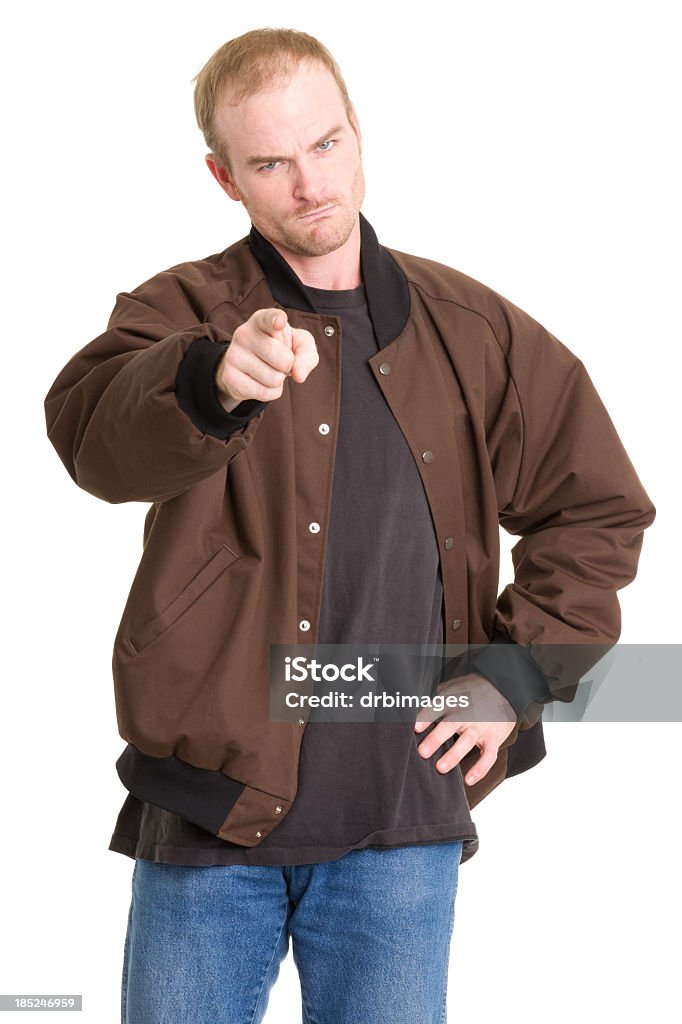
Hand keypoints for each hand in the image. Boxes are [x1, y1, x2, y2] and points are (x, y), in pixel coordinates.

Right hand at [215, 309, 318, 411]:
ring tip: (269, 370)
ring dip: (278, 380)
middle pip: (284, 360)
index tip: (280, 322)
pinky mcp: (229, 377)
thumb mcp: (299, 344)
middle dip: (288, 366)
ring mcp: (234, 355)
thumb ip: (306, 354)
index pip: (268, 318)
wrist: (252, 365)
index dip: (276, 320)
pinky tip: (262, 382)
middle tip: (279, 361)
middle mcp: (244, 334)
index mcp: (261, 320)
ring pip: (274, 379)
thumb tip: (298, 375)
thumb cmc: (281, 348)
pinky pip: (263, 393)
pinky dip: (271, 392)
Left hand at [414, 671, 516, 785]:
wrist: (502, 690)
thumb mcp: (453, 690)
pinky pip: (488, 756)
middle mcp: (467, 714)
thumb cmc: (471, 693)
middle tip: (422, 752)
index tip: (415, 729)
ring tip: (440, 768)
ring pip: (467, 741)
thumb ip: (436, 700)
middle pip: (450, 725)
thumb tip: (412, 708)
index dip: (426, 718)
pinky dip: (480, 769)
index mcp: (454, 701)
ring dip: (454, 755)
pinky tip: (469, 780)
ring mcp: (481, 727)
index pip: (438, 708)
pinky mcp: (493, 739)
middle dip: (436, 739)